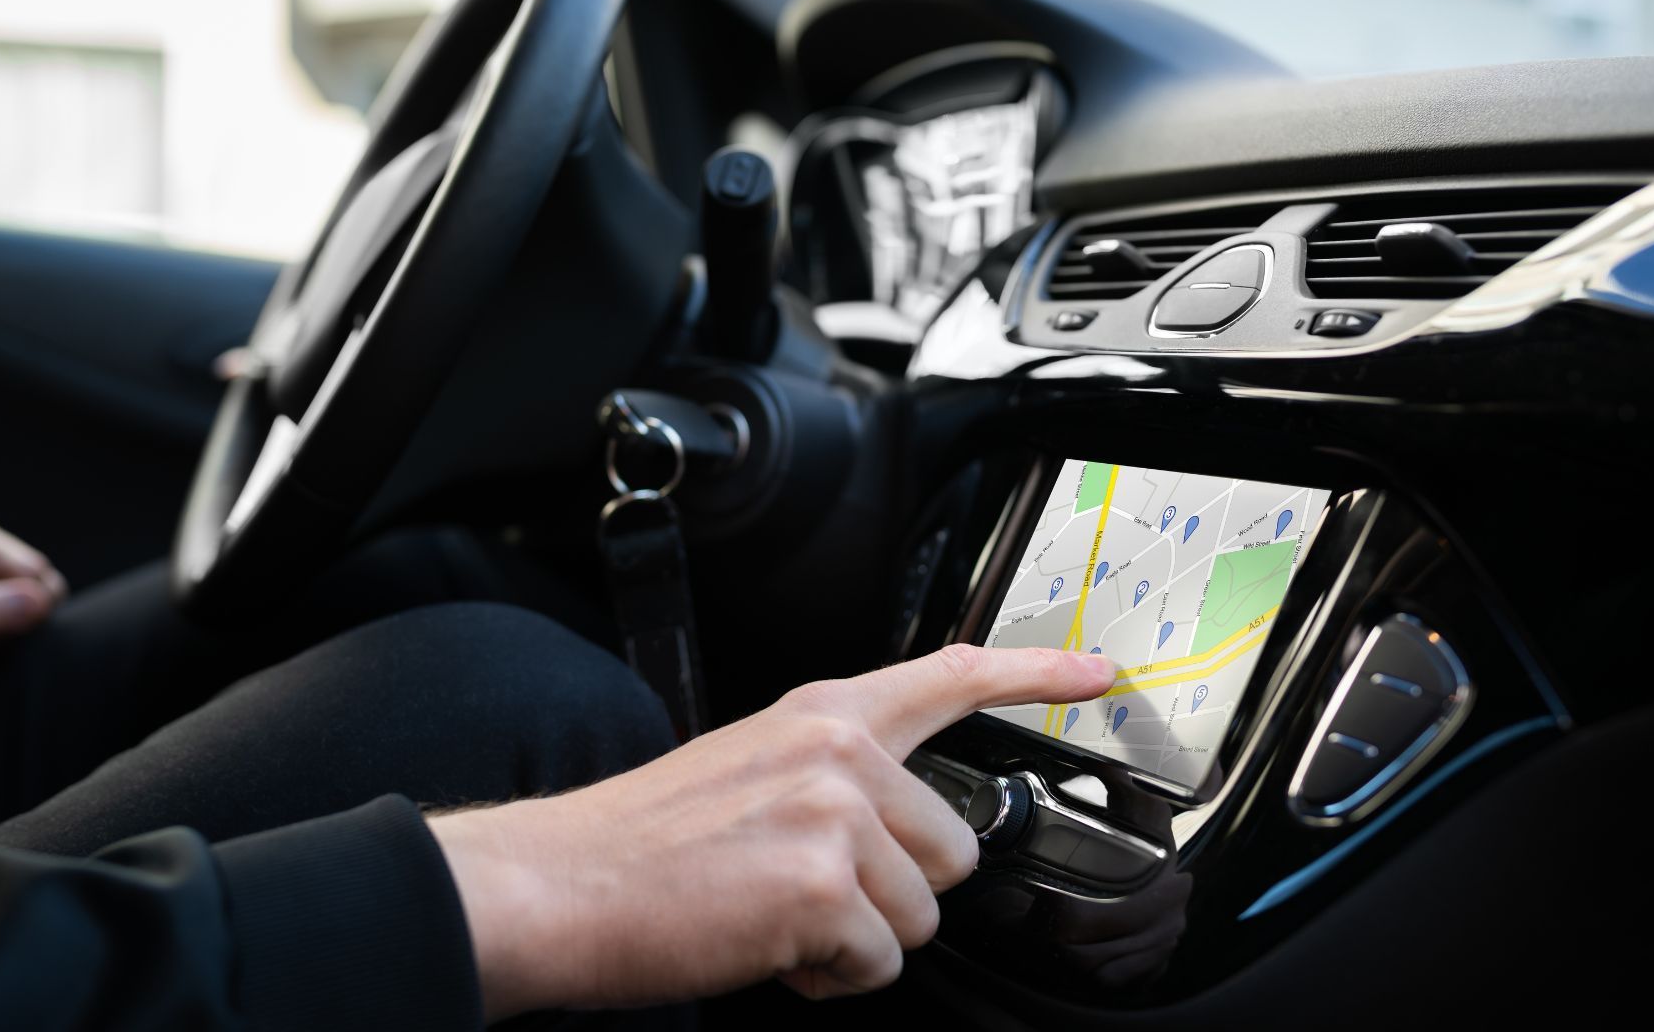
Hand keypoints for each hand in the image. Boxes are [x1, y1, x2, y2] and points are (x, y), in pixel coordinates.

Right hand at [429, 643, 1114, 1017]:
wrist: (557, 885)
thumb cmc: (639, 844)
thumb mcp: (747, 770)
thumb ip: (833, 779)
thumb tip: (899, 835)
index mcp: (821, 715)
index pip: (950, 677)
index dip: (1035, 677)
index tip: (1096, 675)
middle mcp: (839, 753)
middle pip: (954, 848)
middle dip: (894, 892)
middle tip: (806, 894)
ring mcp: (835, 815)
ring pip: (922, 915)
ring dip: (857, 939)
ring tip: (775, 919)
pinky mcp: (824, 887)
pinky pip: (880, 964)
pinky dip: (828, 978)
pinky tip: (768, 949)